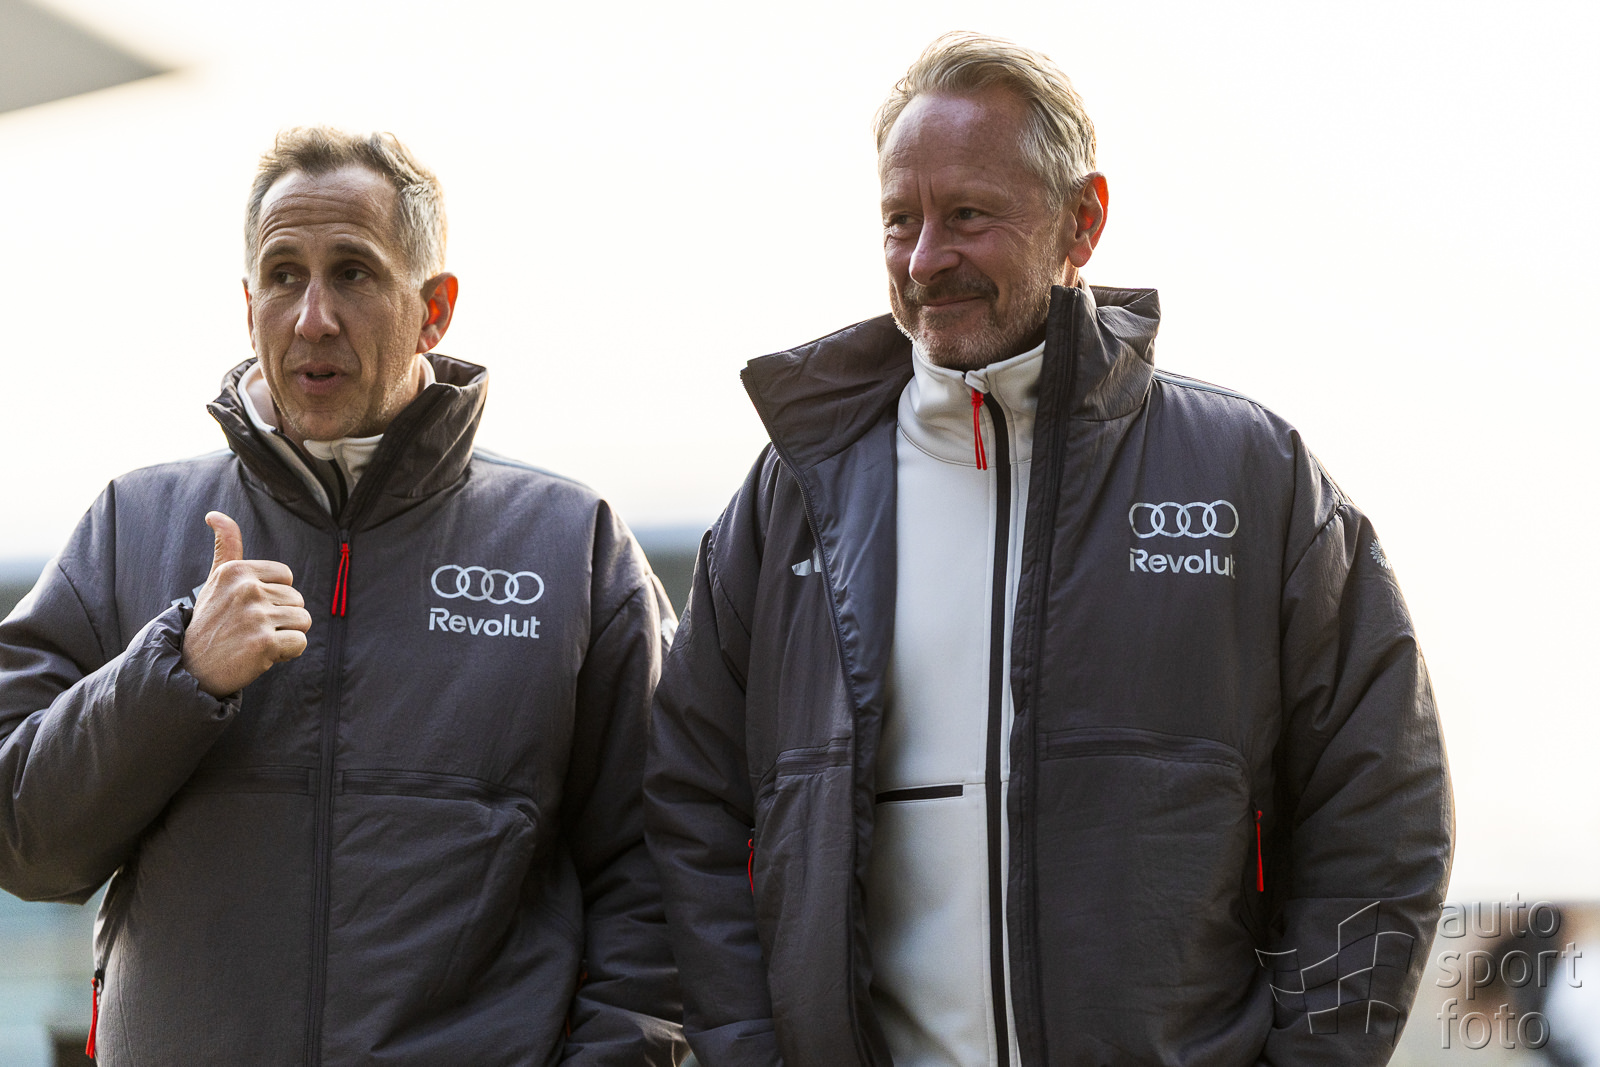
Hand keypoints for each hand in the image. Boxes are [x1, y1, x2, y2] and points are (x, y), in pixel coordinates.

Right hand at [180, 512, 311, 696]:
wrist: (190, 670)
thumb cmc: (210, 623)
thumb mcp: (216, 580)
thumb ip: (227, 546)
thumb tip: (215, 514)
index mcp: (237, 571)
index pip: (286, 577)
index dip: (273, 597)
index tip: (247, 609)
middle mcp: (246, 589)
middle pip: (297, 600)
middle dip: (279, 618)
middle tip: (248, 630)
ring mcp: (256, 616)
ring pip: (303, 621)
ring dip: (285, 636)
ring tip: (254, 642)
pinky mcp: (265, 643)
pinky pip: (300, 643)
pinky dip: (287, 653)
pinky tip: (261, 656)